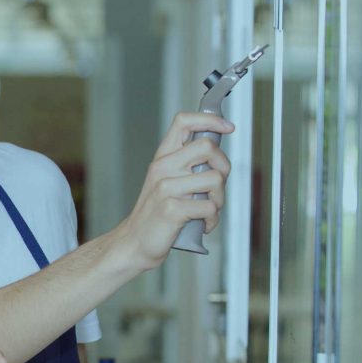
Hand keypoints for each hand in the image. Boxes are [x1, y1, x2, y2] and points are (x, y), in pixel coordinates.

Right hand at [119, 111, 232, 269]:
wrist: (134, 243)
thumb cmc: (155, 215)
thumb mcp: (166, 182)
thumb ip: (187, 166)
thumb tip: (218, 154)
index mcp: (162, 158)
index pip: (184, 122)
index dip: (210, 119)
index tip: (226, 127)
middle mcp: (162, 168)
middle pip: (207, 146)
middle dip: (223, 166)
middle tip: (216, 184)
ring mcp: (166, 187)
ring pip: (215, 179)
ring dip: (219, 199)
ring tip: (207, 210)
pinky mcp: (172, 208)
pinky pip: (209, 207)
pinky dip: (212, 220)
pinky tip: (202, 224)